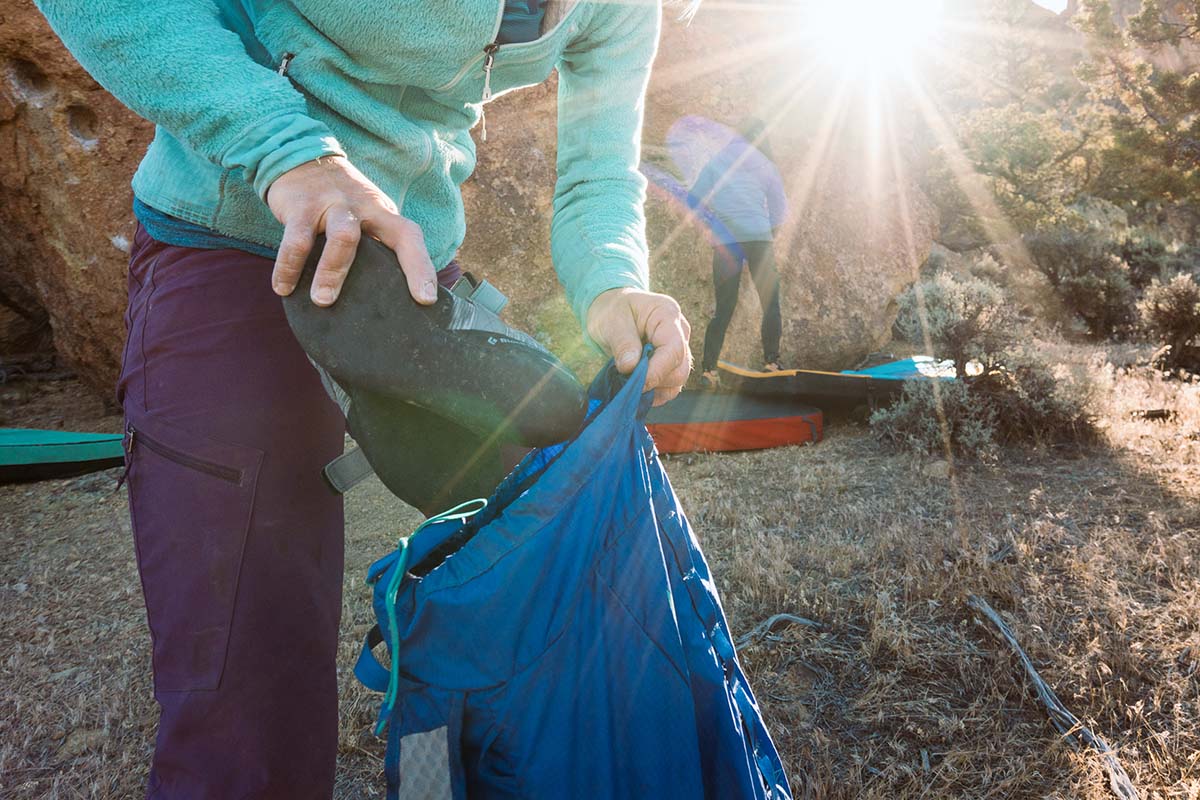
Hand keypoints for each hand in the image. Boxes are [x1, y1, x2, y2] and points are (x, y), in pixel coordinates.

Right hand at [266, 156, 436, 306]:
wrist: (301, 158)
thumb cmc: (341, 201)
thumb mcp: (366, 216)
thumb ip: (376, 245)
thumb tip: (386, 295)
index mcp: (383, 214)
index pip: (410, 237)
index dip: (421, 267)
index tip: (426, 299)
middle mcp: (364, 208)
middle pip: (386, 234)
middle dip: (388, 271)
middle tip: (377, 307)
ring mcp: (333, 205)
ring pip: (343, 236)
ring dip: (332, 271)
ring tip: (322, 301)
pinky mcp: (300, 207)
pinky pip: (294, 240)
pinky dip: (287, 266)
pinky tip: (283, 288)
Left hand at [586, 288, 691, 405]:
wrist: (612, 310)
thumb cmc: (612, 310)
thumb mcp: (611, 321)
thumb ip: (623, 343)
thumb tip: (631, 367)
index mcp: (667, 315)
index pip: (674, 349)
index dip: (657, 370)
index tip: (636, 383)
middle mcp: (679, 333)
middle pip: (680, 370)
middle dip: (654, 381)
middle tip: (626, 382)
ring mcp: (677, 351)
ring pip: (676, 382)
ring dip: (653, 390)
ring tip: (628, 382)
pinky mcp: (670, 366)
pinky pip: (669, 388)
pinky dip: (653, 394)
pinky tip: (635, 388)